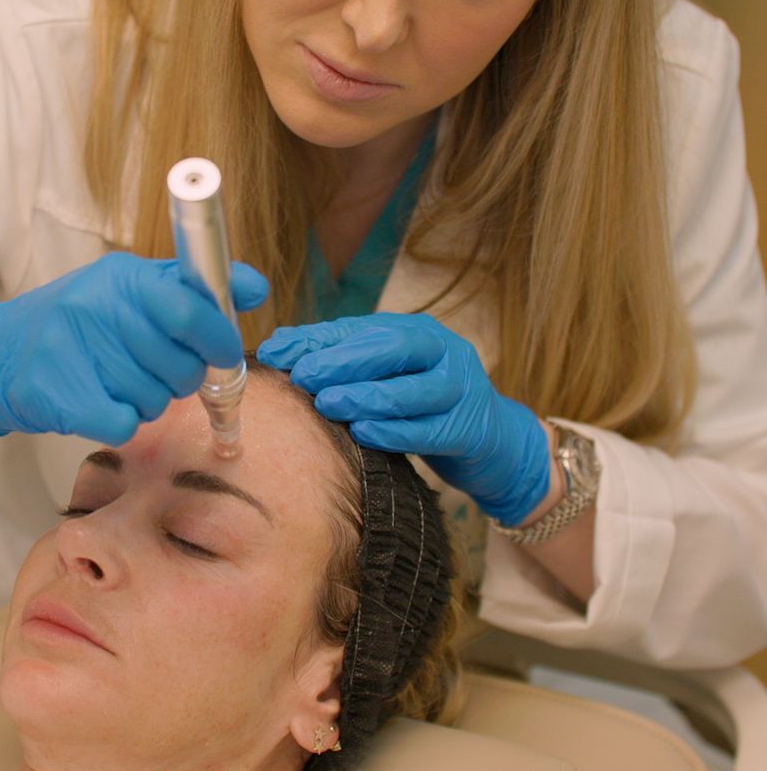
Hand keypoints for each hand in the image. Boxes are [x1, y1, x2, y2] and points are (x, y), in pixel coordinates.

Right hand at [0, 253, 267, 452]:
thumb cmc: (76, 324)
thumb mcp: (128, 290)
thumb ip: (191, 288)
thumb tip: (256, 288)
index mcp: (122, 278)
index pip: (191, 309)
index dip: (219, 338)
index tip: (222, 352)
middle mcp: (95, 307)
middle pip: (180, 366)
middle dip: (181, 378)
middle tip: (158, 371)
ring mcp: (71, 350)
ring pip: (155, 401)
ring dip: (148, 401)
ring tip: (118, 382)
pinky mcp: (54, 395)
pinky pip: (124, 425)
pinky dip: (121, 422)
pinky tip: (101, 403)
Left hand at [257, 313, 549, 524]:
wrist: (493, 441)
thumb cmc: (424, 404)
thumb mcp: (386, 374)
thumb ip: (339, 359)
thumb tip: (278, 346)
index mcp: (416, 332)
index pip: (361, 329)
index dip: (316, 339)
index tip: (276, 353)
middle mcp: (442, 351)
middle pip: (392, 348)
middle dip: (343, 361)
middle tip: (303, 375)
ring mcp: (461, 389)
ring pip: (412, 390)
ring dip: (366, 396)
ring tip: (328, 404)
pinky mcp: (471, 429)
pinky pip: (429, 430)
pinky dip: (394, 432)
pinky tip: (363, 433)